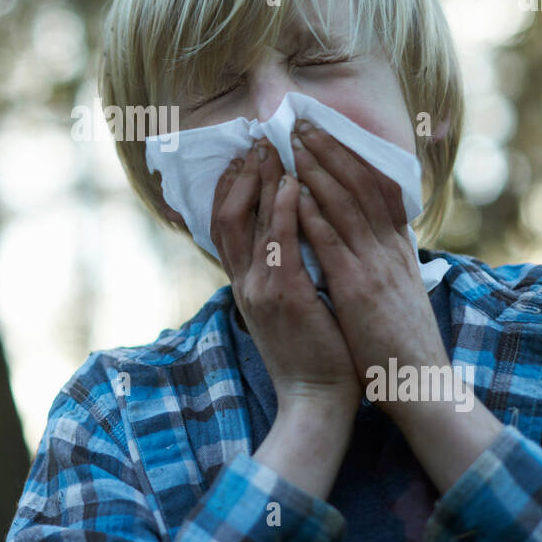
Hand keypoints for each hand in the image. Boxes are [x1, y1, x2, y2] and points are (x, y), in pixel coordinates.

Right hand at [209, 137, 362, 412]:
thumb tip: (290, 242)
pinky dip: (284, 209)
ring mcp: (260, 288)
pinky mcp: (284, 296)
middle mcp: (244, 281)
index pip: (225, 225)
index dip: (230, 188)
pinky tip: (293, 184)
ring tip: (273, 149)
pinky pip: (279, 242)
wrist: (316, 400)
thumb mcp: (286, 309)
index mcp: (245, 284)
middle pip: (228, 215)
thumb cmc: (312, 354)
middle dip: (241, 174)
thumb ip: (281, 274)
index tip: (244, 157)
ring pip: (249, 221)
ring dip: (260, 180)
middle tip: (257, 140)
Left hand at [289, 119, 448, 419]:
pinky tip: (293, 192)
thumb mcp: (397, 291)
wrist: (420, 384)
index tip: (329, 131)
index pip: (379, 187)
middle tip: (302, 122)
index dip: (354, 156)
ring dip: (318, 168)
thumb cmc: (402, 344)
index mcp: (399, 248)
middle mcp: (390, 248)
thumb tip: (368, 239)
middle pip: (362, 183)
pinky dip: (313, 213)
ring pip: (346, 203)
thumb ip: (382, 261)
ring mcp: (377, 266)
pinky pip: (333, 242)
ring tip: (294, 141)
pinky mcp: (359, 289)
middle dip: (331, 149)